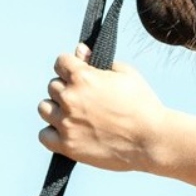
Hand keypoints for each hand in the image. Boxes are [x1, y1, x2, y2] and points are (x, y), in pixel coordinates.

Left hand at [37, 46, 170, 172]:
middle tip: (86, 99)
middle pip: (53, 85)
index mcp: (83, 77)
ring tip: (75, 115)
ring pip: (44, 108)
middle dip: (67, 88)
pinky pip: (44, 135)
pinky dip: (52, 133)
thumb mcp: (125, 74)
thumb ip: (96, 60)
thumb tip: (79, 50)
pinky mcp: (67, 146)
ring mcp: (66, 123)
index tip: (78, 74)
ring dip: (56, 109)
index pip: (60, 62)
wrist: (152, 140)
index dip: (70, 66)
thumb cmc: (142, 104)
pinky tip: (68, 131)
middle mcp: (70, 98)